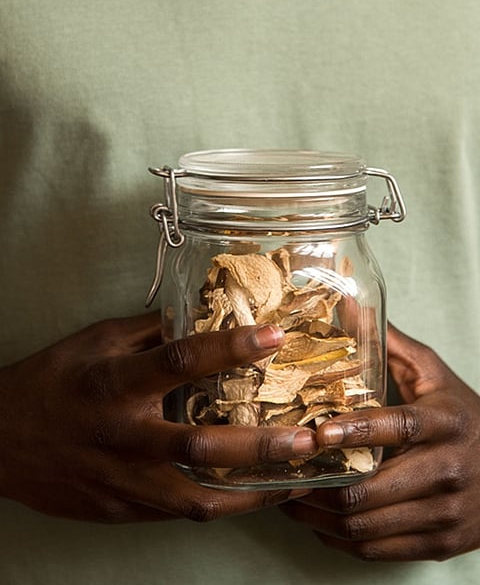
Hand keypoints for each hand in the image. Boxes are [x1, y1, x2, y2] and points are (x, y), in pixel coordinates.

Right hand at [0, 316, 314, 523]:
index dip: (229, 347)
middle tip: (308, 437)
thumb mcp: (96, 341)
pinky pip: (178, 513)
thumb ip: (152, 332)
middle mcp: (123, 437)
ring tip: (296, 479)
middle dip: (260, 446)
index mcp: (115, 383)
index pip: (179, 361)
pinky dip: (218, 505)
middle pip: (199, 447)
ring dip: (252, 492)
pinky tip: (249, 494)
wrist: (1, 442)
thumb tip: (205, 313)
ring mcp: (122, 482)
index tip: (273, 336)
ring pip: (197, 499)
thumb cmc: (50, 382)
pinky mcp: (121, 511)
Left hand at [283, 323, 479, 561]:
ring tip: (288, 497)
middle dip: (321, 483)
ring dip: (320, 514)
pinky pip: (378, 550)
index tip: (319, 432)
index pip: (399, 427)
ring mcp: (446, 513)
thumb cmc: (461, 415)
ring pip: (368, 524)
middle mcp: (449, 470)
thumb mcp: (433, 374)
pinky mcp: (441, 544)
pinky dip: (339, 538)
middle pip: (373, 488)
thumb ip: (390, 343)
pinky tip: (317, 520)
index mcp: (446, 422)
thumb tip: (346, 304)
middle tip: (283, 469)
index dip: (357, 431)